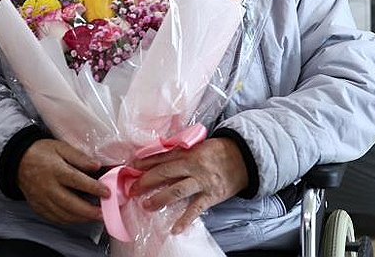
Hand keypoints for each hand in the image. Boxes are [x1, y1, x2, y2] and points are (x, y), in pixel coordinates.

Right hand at [18, 139, 108, 224]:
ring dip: (80, 218)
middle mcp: (48, 187)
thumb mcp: (60, 147)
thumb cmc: (41, 152)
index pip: (77, 181)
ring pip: (63, 214)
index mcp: (55, 170)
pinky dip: (68, 220)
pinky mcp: (38, 207)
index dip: (93, 188)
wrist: (17, 161)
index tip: (107, 192)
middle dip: (89, 211)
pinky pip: (54, 218)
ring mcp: (42, 199)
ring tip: (94, 217)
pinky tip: (77, 218)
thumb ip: (79, 157)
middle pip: (71, 204)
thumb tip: (96, 166)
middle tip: (103, 213)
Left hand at [130, 138, 248, 234]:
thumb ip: (181, 152)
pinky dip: (185, 219)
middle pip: (164, 173)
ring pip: (176, 191)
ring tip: (146, 206)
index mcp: (188, 152)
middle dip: (146, 182)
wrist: (244, 158)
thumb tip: (159, 157)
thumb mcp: (198, 146)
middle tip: (132, 190)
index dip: (145, 163)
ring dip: (159, 199)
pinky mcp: (211, 195)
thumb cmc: (219, 151)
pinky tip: (175, 229)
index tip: (130, 168)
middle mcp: (192, 166)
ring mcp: (201, 181)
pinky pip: (196, 209)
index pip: (162, 157)